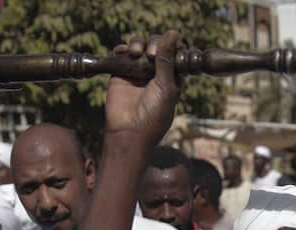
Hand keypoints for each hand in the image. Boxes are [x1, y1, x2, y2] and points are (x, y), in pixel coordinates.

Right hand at [104, 32, 182, 149]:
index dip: (173, 45)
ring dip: (139, 43)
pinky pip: (121, 54)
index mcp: (173, 76)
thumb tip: (174, 32)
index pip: (175, 51)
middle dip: (155, 43)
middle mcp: (155, 72)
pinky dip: (122, 49)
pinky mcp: (120, 72)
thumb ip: (168, 59)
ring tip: (137, 53)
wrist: (129, 131)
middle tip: (151, 54)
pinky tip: (124, 52)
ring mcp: (138, 71)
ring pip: (140, 46)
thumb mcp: (166, 86)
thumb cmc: (154, 115)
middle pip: (157, 45)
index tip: (170, 47)